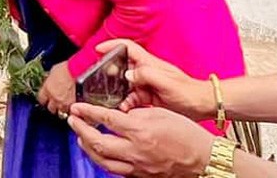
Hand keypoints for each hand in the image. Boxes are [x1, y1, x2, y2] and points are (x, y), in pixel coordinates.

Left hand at [37, 61, 75, 116]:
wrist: (76, 69)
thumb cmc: (66, 67)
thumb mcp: (52, 72)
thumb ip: (49, 80)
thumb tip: (49, 81)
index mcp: (46, 89)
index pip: (41, 100)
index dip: (44, 100)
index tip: (46, 99)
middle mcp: (53, 97)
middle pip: (50, 108)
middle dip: (53, 106)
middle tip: (56, 103)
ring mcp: (63, 102)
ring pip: (61, 112)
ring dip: (62, 110)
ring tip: (65, 106)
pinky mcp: (73, 104)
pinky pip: (71, 111)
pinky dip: (71, 109)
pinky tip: (72, 105)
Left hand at [69, 103, 213, 177]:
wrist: (203, 159)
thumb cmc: (186, 133)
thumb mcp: (159, 113)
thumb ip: (135, 113)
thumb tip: (117, 113)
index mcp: (140, 131)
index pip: (105, 119)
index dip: (87, 112)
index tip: (76, 106)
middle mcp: (135, 151)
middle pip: (97, 142)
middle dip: (80, 130)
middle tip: (72, 120)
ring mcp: (137, 167)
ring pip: (102, 160)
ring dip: (87, 147)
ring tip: (80, 136)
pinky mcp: (140, 176)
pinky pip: (114, 170)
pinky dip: (102, 160)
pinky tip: (99, 153)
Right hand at [96, 39, 208, 117]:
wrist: (203, 106)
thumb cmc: (189, 92)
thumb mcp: (167, 82)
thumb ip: (146, 75)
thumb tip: (127, 74)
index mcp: (149, 63)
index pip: (127, 47)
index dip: (112, 45)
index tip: (98, 49)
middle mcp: (146, 72)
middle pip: (122, 66)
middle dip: (110, 73)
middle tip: (101, 81)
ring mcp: (147, 84)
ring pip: (125, 85)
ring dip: (117, 93)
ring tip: (112, 101)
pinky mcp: (149, 97)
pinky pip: (131, 99)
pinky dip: (126, 104)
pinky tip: (125, 110)